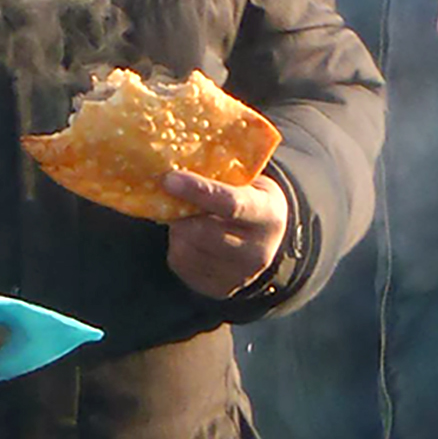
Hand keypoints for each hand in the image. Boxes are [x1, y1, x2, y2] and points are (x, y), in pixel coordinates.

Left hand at [162, 172, 289, 298]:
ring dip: (177, 228)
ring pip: (187, 248)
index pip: (231, 204)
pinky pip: (181, 263)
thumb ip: (222, 172)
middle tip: (170, 192)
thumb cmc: (250, 199)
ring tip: (186, 216)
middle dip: (180, 211)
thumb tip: (177, 150)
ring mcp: (238, 275)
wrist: (267, 242)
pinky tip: (188, 236)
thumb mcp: (250, 182)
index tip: (169, 179)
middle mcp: (257, 251)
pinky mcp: (216, 288)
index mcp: (268, 215)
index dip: (198, 191)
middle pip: (202, 232)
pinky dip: (177, 245)